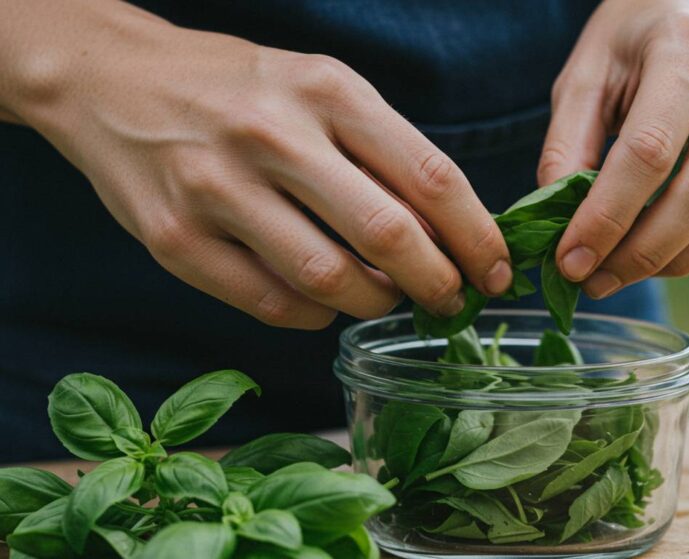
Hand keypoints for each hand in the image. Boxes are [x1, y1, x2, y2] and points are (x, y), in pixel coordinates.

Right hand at [1, 1, 510, 327]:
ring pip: (329, 279)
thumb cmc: (240, 90)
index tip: (496, 272)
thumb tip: (451, 233)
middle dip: (438, 284)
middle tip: (451, 301)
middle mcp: (273, 135)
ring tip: (386, 298)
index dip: (478, 237)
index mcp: (326, 89)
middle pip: (388, 235)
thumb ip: (384, 152)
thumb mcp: (320, 87)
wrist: (112, 81)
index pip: (432, 177)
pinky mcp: (173, 238)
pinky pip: (269, 304)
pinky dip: (313, 317)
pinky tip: (324, 305)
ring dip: (375, 304)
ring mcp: (216, 189)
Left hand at [538, 0, 688, 297]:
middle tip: (596, 280)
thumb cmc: (634, 45)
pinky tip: (670, 258)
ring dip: (680, 261)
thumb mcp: (585, 75)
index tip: (571, 260)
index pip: (651, 151)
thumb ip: (567, 145)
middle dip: (644, 252)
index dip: (608, 216)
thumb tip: (560, 222)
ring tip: (627, 272)